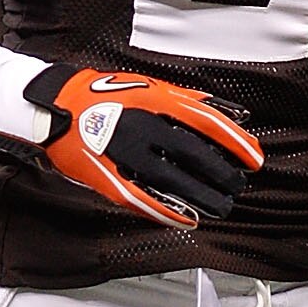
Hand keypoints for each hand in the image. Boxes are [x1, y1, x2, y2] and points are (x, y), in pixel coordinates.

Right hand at [24, 64, 263, 227]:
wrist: (53, 106)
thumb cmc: (100, 93)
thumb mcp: (147, 87)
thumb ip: (187, 100)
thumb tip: (226, 112)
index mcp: (154, 101)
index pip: (207, 122)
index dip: (234, 142)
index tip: (254, 157)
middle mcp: (142, 126)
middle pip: (194, 154)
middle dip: (222, 173)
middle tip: (238, 185)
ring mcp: (124, 153)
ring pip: (172, 180)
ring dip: (201, 196)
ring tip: (221, 205)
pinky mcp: (107, 176)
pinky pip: (141, 198)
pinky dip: (166, 212)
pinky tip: (186, 220)